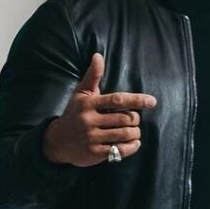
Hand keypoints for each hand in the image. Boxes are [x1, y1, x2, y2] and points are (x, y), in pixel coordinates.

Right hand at [42, 53, 156, 165]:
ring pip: (124, 134)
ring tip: (134, 131)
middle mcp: (89, 120)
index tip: (152, 102)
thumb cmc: (74, 114)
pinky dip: (131, 146)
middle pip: (125, 118)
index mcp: (89, 103)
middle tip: (135, 120)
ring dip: (135, 133)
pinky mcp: (94, 153)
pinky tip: (133, 143)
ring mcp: (92, 137)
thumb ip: (92, 76)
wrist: (57, 141)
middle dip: (135, 119)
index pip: (117, 100)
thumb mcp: (81, 94)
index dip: (137, 100)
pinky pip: (119, 150)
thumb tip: (98, 55)